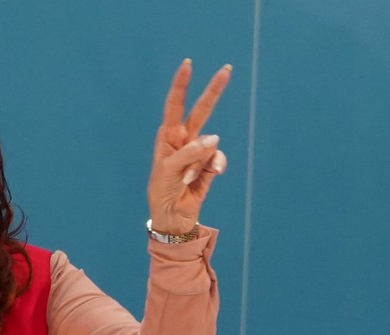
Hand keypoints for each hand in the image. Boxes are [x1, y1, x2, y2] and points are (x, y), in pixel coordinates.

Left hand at [146, 59, 231, 233]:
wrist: (173, 216)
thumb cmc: (162, 190)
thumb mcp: (169, 170)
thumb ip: (189, 153)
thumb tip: (213, 139)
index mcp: (168, 136)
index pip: (175, 105)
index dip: (181, 86)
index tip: (187, 65)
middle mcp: (185, 139)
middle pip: (201, 111)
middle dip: (213, 91)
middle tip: (227, 69)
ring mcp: (199, 152)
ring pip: (211, 144)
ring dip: (200, 164)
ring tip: (187, 179)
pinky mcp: (210, 165)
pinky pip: (218, 160)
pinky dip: (212, 169)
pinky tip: (204, 179)